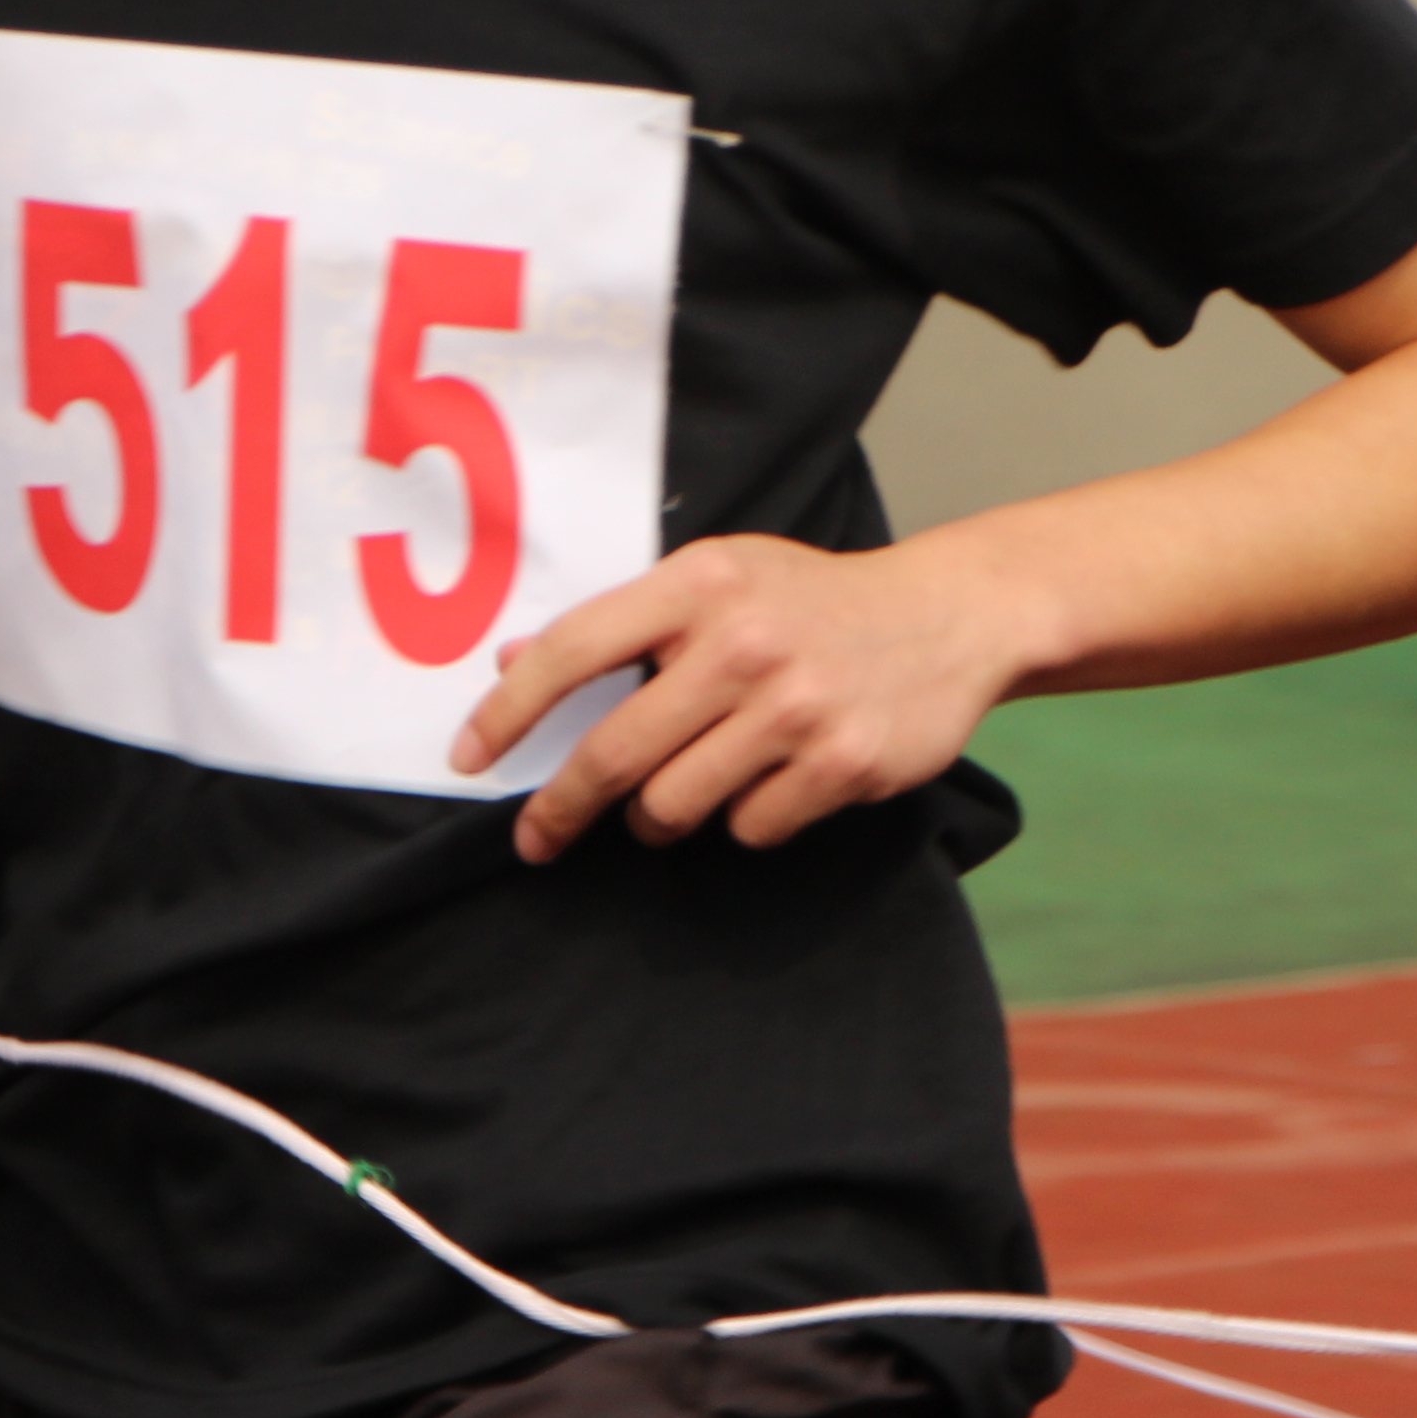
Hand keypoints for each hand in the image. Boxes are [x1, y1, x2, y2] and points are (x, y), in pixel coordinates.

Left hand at [456, 532, 1045, 859]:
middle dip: (563, 808)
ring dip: (663, 814)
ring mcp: (796, 707)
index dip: (507, 711)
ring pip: (674, 806)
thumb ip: (623, 621)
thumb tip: (510, 661)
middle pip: (614, 754)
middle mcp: (744, 641)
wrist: (949, 615)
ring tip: (686, 788)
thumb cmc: (812, 600)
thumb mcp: (720, 580)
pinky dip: (746, 818)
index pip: (574, 651)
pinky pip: (750, 828)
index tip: (467, 756)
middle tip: (539, 837)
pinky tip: (774, 779)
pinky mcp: (842, 763)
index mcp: (701, 583)